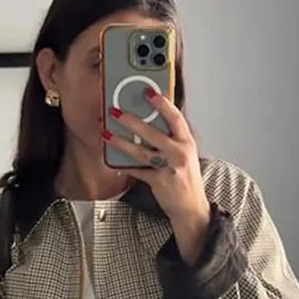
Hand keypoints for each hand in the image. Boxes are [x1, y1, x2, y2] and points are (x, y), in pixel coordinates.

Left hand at [102, 90, 210, 226]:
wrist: (191, 206)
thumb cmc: (186, 178)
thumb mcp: (185, 154)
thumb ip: (172, 138)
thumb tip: (151, 120)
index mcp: (187, 142)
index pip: (175, 118)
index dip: (162, 103)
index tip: (149, 92)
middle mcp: (179, 153)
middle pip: (153, 133)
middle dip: (132, 121)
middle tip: (116, 112)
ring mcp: (169, 168)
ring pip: (141, 152)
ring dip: (121, 142)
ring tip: (106, 133)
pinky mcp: (159, 182)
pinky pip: (137, 171)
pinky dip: (124, 166)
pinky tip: (111, 160)